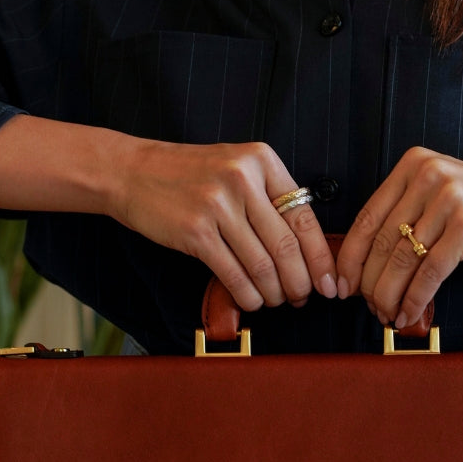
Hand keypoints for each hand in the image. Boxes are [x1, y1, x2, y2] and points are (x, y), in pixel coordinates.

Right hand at [115, 139, 337, 312]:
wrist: (132, 171)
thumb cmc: (188, 174)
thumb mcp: (236, 166)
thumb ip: (269, 196)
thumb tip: (307, 248)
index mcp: (261, 161)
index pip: (304, 217)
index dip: (321, 257)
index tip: (330, 282)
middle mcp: (242, 180)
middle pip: (286, 245)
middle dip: (301, 281)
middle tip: (303, 298)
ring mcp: (218, 205)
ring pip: (262, 264)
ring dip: (274, 292)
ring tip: (276, 300)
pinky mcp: (196, 231)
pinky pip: (233, 273)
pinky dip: (248, 294)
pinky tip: (253, 300)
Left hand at [335, 150, 462, 329]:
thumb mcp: (443, 200)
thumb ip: (406, 218)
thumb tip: (362, 265)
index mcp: (414, 164)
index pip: (368, 217)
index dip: (350, 258)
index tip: (340, 287)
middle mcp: (427, 174)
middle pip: (382, 241)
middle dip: (370, 284)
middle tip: (368, 309)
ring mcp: (448, 197)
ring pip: (402, 259)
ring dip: (389, 296)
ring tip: (387, 316)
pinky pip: (429, 272)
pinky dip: (415, 299)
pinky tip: (410, 315)